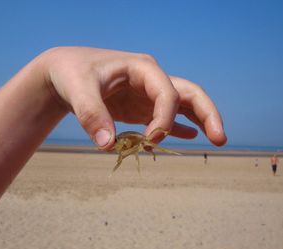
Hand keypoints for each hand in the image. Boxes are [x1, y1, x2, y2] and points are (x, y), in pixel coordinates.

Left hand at [42, 47, 226, 148]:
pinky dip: (177, 126)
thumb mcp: (77, 89)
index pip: (167, 93)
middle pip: (188, 93)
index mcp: (142, 68)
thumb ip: (91, 115)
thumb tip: (108, 146)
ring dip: (200, 120)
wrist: (62, 73)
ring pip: (181, 105)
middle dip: (207, 114)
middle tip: (220, 138)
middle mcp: (150, 79)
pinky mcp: (139, 106)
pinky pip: (165, 115)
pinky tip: (190, 136)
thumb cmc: (71, 73)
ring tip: (217, 139)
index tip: (149, 140)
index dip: (164, 119)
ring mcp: (145, 94)